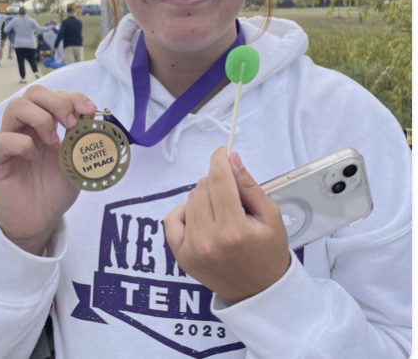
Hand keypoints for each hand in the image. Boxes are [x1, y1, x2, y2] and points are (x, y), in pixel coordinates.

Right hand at [0, 85, 95, 255]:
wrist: (39, 220)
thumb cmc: (55, 190)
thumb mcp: (78, 162)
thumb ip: (84, 141)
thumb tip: (94, 118)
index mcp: (45, 124)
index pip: (54, 95)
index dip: (72, 97)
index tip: (89, 111)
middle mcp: (25, 127)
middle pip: (33, 93)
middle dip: (57, 102)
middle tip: (71, 125)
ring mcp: (9, 140)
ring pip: (15, 107)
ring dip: (40, 119)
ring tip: (53, 141)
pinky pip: (4, 140)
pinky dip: (23, 144)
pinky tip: (32, 158)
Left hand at [163, 147, 290, 303]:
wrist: (259, 291)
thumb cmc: (269, 252)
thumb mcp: (270, 216)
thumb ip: (249, 186)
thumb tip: (231, 158)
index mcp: (234, 229)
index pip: (219, 181)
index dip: (219, 160)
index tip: (222, 150)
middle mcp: (208, 238)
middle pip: (203, 188)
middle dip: (217, 183)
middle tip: (233, 196)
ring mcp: (191, 248)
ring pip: (189, 200)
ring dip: (204, 197)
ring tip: (222, 211)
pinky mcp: (180, 255)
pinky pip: (172, 219)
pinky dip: (184, 211)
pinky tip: (200, 217)